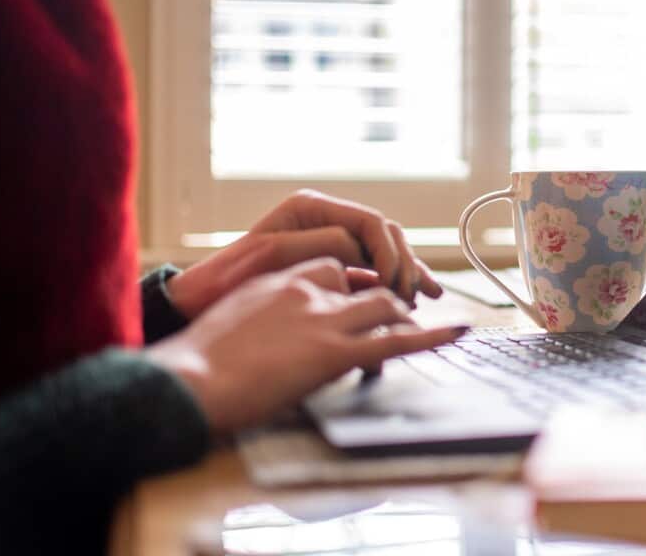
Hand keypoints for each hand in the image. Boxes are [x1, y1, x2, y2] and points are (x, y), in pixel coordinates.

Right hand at [147, 258, 465, 434]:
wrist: (188, 380)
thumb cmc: (198, 364)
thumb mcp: (235, 322)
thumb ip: (265, 317)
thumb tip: (276, 337)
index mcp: (280, 278)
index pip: (335, 265)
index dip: (356, 283)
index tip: (366, 295)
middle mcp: (307, 289)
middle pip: (366, 280)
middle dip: (391, 293)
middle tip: (404, 312)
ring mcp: (323, 318)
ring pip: (386, 304)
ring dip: (407, 315)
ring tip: (422, 326)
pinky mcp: (334, 352)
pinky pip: (396, 340)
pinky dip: (433, 336)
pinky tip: (457, 332)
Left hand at [166, 189, 442, 318]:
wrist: (201, 304)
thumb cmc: (228, 279)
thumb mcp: (274, 255)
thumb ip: (322, 245)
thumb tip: (361, 250)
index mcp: (310, 208)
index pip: (369, 223)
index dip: (388, 252)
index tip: (393, 284)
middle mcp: (324, 220)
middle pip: (384, 235)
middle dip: (404, 264)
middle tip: (413, 296)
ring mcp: (329, 243)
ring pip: (385, 253)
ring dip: (407, 273)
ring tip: (426, 296)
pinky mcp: (331, 268)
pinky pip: (373, 271)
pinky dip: (393, 284)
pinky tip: (411, 298)